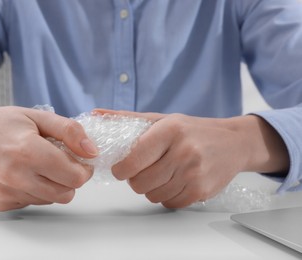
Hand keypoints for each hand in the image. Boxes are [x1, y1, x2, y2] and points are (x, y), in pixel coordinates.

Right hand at [0, 103, 97, 210]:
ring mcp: (5, 192)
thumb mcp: (39, 116)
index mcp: (27, 151)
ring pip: (50, 200)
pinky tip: (25, 173)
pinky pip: (33, 202)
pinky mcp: (0, 202)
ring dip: (53, 185)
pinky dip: (36, 190)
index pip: (74, 177)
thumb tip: (92, 151)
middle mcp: (14, 176)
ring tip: (39, 165)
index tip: (81, 161)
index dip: (84, 170)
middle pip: (65, 194)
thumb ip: (70, 131)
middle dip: (71, 179)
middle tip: (62, 163)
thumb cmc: (3, 123)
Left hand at [95, 109, 288, 208]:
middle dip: (135, 179)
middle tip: (142, 170)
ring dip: (150, 188)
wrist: (234, 142)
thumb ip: (127, 118)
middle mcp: (183, 152)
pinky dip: (165, 196)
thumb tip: (96, 114)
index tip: (121, 168)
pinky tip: (173, 181)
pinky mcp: (201, 191)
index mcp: (170, 131)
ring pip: (153, 195)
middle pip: (140, 182)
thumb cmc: (194, 130)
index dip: (121, 168)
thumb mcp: (162, 120)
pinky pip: (169, 203)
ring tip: (160, 174)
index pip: (133, 160)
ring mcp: (194, 174)